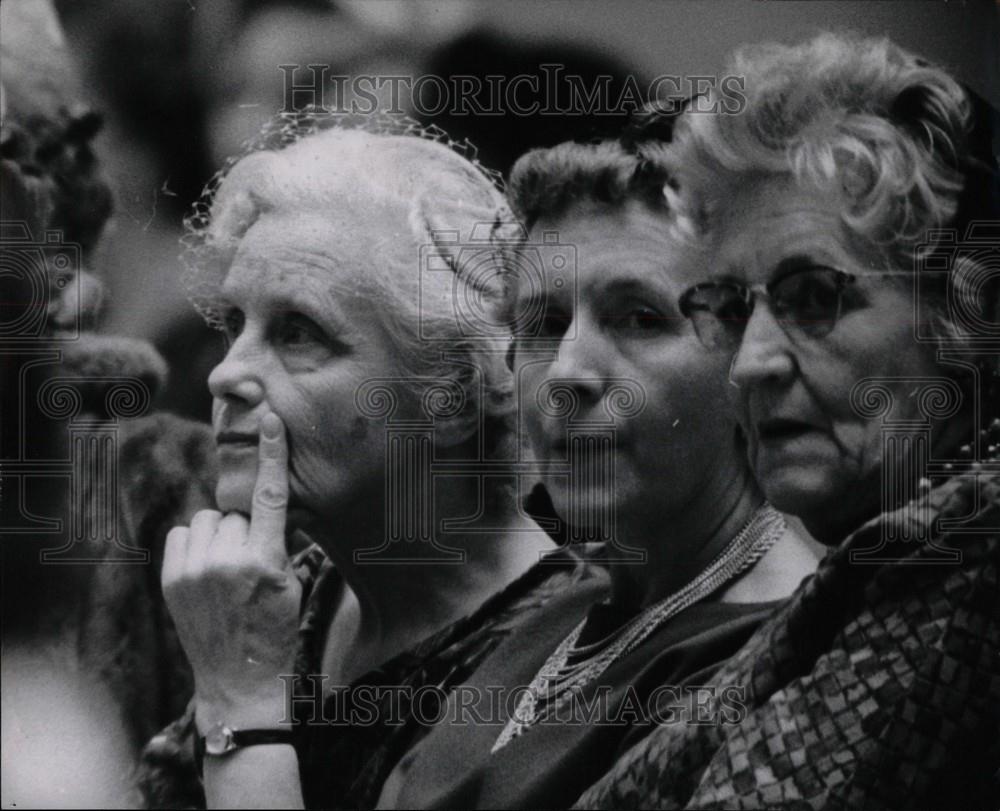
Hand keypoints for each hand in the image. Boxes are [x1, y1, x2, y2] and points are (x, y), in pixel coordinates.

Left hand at [162, 413, 301, 732]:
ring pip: (209, 521)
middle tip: (252, 564)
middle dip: (246, 529)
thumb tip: (266, 504)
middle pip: (237, 512)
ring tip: (227, 570)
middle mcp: (226, 562)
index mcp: (266, 562)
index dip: (272, 454)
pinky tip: (206, 571)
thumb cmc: (274, 631)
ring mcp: (194, 572)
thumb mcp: (290, 583)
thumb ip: (277, 541)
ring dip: (220, 536)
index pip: (272, 496)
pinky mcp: (170, 579)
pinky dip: (195, 545)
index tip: (270, 420)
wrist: (239, 682)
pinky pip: (183, 534)